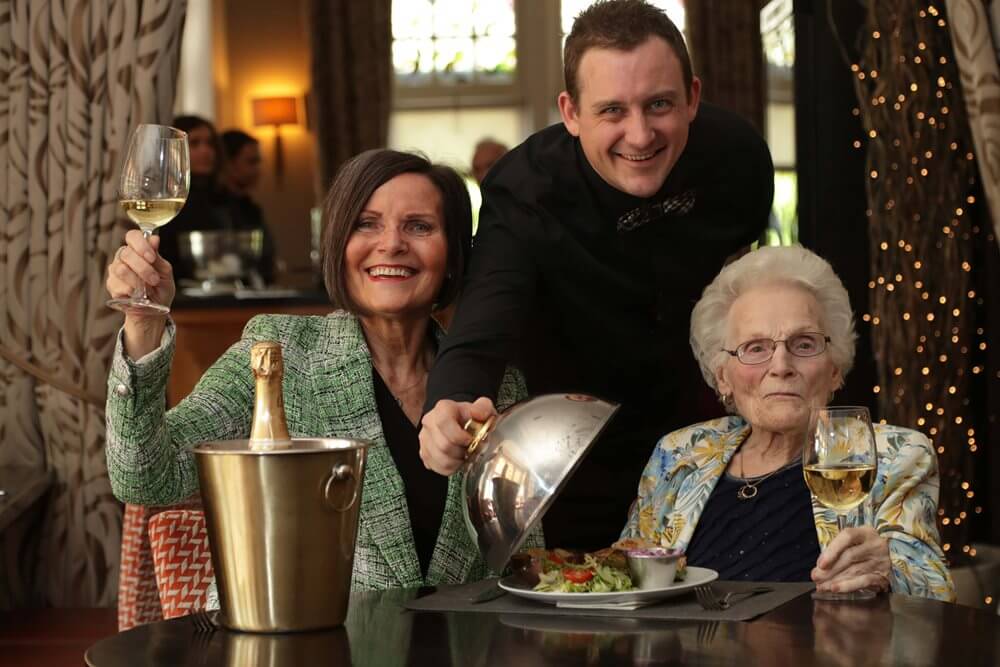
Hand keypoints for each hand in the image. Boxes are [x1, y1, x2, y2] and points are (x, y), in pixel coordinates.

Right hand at [106, 229, 174, 356]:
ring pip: (121, 269)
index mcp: (138, 250)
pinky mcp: (112, 285)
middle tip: (155, 279)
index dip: (141, 244)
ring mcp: (115, 270)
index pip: (132, 236)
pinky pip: (119, 285)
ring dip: (138, 280)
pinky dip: (132, 291)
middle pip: (126, 253)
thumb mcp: (165, 272)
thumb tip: (154, 239)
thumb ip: (158, 256)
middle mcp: (124, 257)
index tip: (151, 257)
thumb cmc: (160, 289)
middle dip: (143, 268)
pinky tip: (138, 295)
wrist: (154, 310)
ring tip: (149, 289)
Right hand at [419, 397, 496, 474]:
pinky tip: (457, 461)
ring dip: (457, 461)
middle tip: (472, 450)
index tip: (470, 440)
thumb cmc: (471, 417)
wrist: (462, 423)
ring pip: (440, 459)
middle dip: (462, 451)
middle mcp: (430, 422)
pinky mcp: (424, 453)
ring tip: (465, 456)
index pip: (444, 422)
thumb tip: (479, 414)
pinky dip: (451, 468)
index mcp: (443, 409)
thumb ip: (484, 408)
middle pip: (444, 445)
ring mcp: (425, 439)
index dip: (459, 435)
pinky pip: (437, 468)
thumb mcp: (483, 407)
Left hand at [811, 527, 890, 594]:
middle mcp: (875, 545)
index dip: (832, 550)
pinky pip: (864, 581)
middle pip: (849, 556)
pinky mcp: (883, 575)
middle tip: (816, 577)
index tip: (820, 564)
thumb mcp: (854, 542)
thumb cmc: (864, 547)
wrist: (893, 554)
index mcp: (866, 532)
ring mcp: (881, 561)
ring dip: (835, 580)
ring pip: (855, 570)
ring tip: (822, 585)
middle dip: (830, 569)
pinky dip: (848, 586)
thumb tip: (819, 569)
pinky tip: (836, 588)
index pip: (848, 537)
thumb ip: (837, 551)